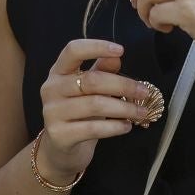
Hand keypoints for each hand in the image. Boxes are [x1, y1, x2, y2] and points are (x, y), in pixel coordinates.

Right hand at [36, 39, 152, 178]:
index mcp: (58, 72)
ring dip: (124, 108)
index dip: (97, 47)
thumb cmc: (79, 113)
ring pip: (95, 105)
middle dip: (123, 86)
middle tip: (144, 92)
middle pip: (92, 80)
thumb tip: (116, 56)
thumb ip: (101, 71)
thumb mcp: (90, 90)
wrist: (61, 148)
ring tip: (141, 112)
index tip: (121, 50)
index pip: (73, 50)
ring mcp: (52, 112)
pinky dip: (115, 127)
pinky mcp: (59, 135)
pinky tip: (127, 126)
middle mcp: (51, 89)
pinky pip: (93, 128)